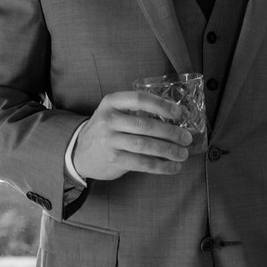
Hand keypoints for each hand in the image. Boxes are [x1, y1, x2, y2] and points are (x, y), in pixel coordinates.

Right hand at [71, 88, 192, 180]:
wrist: (80, 152)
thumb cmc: (106, 129)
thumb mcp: (113, 112)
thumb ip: (136, 111)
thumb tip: (176, 117)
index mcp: (111, 102)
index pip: (139, 99)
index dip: (161, 105)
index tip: (179, 112)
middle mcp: (109, 120)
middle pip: (145, 125)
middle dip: (171, 132)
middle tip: (187, 138)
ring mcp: (109, 141)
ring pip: (145, 146)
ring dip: (169, 150)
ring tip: (183, 154)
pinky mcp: (113, 160)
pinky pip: (142, 163)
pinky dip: (161, 166)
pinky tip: (173, 167)